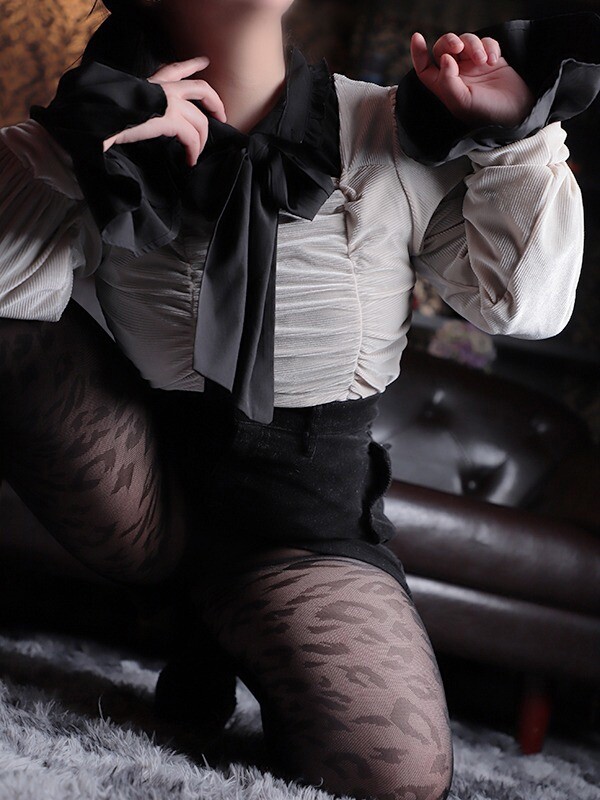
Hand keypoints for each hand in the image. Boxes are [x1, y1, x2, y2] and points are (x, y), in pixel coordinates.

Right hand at [102, 57, 226, 166]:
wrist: (100, 117)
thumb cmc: (106, 115)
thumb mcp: (124, 106)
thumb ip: (138, 110)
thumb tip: (139, 124)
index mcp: (150, 83)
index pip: (174, 69)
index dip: (191, 64)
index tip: (205, 61)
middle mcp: (163, 88)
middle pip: (201, 88)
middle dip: (215, 102)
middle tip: (222, 116)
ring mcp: (169, 101)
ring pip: (200, 120)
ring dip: (201, 141)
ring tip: (196, 154)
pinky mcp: (170, 118)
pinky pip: (192, 137)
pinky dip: (194, 151)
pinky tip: (190, 161)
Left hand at [410, 32, 534, 127]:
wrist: (517, 111)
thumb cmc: (488, 113)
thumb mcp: (463, 102)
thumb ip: (448, 82)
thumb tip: (444, 59)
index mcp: (445, 88)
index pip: (425, 68)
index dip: (419, 53)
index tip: (417, 37)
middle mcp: (456, 75)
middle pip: (444, 48)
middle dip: (450, 42)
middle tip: (460, 47)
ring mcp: (473, 66)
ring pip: (466, 41)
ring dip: (474, 45)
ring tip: (484, 61)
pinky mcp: (490, 58)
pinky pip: (485, 41)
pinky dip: (489, 46)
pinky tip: (494, 60)